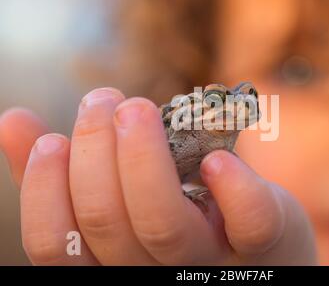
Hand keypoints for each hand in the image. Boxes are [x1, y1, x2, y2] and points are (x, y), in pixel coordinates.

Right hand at [0, 88, 316, 264]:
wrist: (261, 251)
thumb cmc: (182, 215)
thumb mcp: (124, 199)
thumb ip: (70, 175)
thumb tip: (13, 123)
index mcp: (117, 262)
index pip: (59, 249)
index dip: (42, 194)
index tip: (51, 140)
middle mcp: (159, 269)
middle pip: (108, 223)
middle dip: (95, 152)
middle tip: (102, 99)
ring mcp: (213, 259)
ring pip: (163, 223)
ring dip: (141, 156)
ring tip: (133, 106)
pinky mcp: (264, 240)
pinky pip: (248, 221)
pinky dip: (231, 187)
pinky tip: (214, 161)